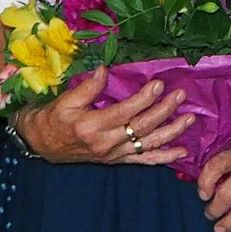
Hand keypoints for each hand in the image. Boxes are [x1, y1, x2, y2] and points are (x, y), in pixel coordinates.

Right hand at [12, 67, 195, 166]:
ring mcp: (113, 154)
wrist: (41, 144)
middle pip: (142, 127)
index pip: (125, 112)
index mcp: (92, 126)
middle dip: (164, 111)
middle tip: (180, 95)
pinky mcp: (116, 160)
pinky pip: (143, 161)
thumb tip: (105, 70)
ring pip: (148, 145)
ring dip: (171, 132)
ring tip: (190, 119)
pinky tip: (181, 152)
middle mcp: (106, 143)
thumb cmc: (52, 118)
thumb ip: (87, 87)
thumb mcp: (64, 100)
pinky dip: (163, 158)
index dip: (144, 99)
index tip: (158, 84)